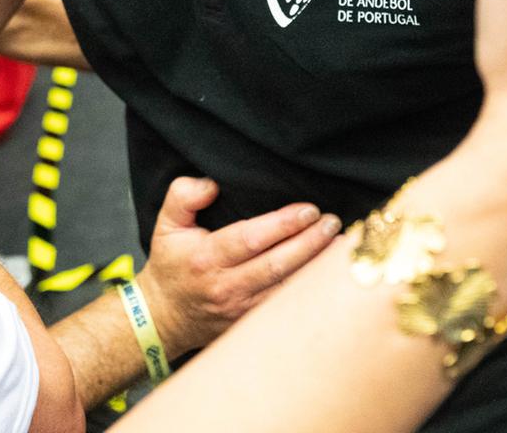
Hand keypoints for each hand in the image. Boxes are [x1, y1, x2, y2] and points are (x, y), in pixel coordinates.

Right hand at [138, 176, 341, 356]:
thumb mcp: (166, 223)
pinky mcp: (252, 323)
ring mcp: (241, 310)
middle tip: (333, 223)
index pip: (251, 239)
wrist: (164, 317)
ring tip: (341, 246)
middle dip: (309, 243)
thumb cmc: (171, 264)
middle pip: (276, 266)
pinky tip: (329, 275)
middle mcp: (227, 286)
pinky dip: (309, 291)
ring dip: (317, 269)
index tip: (309, 209)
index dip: (283, 224)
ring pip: (286, 290)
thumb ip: (184, 195)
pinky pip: (286, 307)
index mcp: (207, 258)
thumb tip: (212, 184)